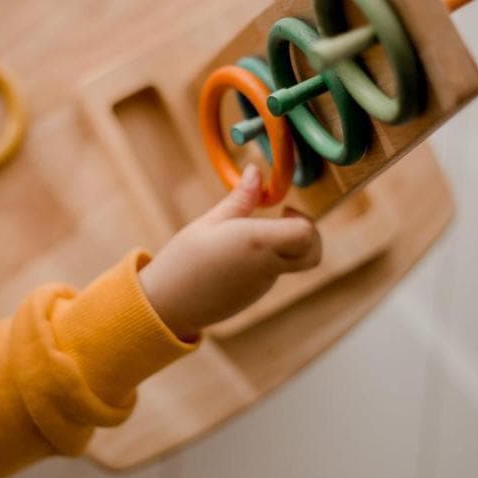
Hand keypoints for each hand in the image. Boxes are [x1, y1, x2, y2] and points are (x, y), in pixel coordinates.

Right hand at [139, 164, 322, 340]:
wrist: (165, 305)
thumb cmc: (183, 259)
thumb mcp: (210, 223)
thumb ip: (240, 199)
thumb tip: (256, 171)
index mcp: (257, 243)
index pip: (306, 233)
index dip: (303, 219)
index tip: (282, 209)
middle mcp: (267, 266)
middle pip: (312, 253)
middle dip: (307, 234)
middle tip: (282, 221)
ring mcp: (262, 285)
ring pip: (292, 263)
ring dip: (284, 246)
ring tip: (246, 236)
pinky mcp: (253, 296)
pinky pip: (272, 274)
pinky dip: (265, 260)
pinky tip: (233, 255)